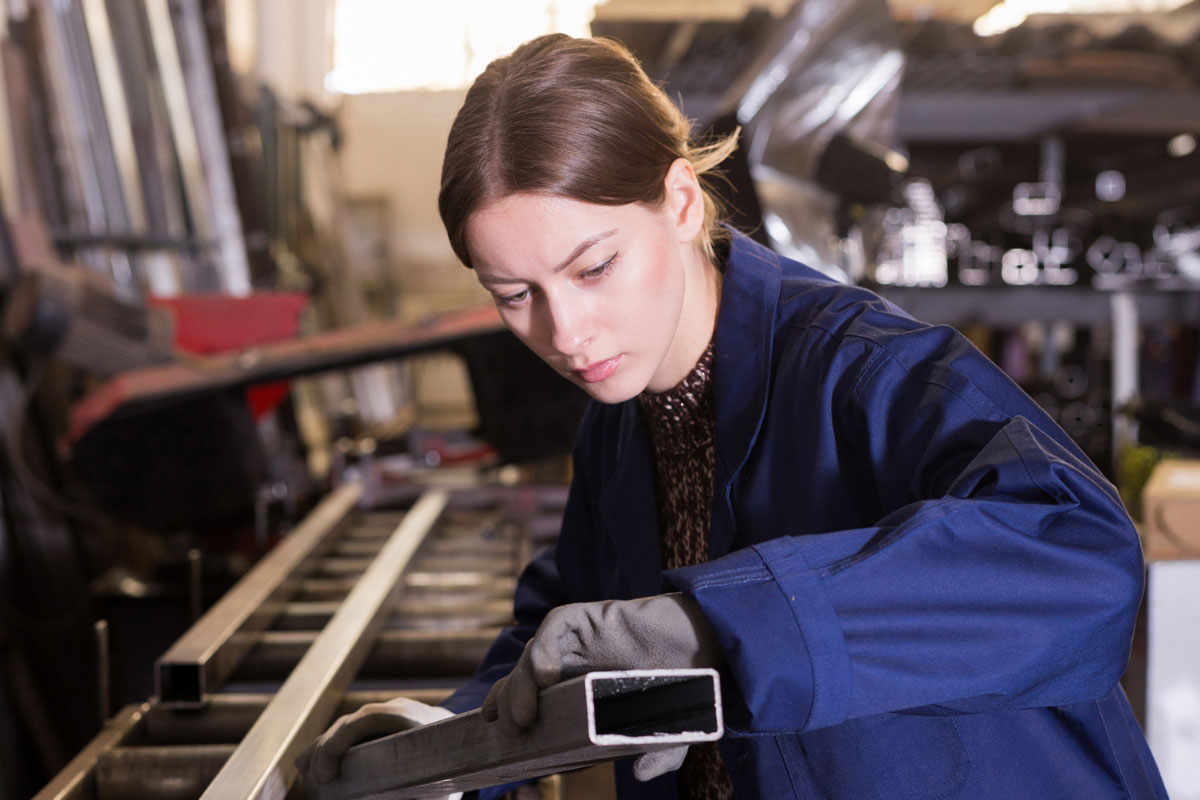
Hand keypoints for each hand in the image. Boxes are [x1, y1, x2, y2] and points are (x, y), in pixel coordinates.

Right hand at [295, 696, 461, 798]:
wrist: (468, 736)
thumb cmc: (456, 764)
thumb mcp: (443, 782)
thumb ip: (426, 795)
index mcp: (416, 720)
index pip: (373, 718)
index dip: (347, 735)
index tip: (330, 762)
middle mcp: (397, 710)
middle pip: (353, 721)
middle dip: (329, 747)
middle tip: (319, 779)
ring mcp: (384, 713)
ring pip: (346, 725)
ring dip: (322, 748)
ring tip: (306, 774)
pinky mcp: (375, 724)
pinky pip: (345, 732)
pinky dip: (324, 747)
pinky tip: (304, 765)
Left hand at [481, 592, 719, 779]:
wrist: (711, 640)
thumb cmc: (686, 685)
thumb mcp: (672, 732)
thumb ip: (660, 754)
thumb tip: (641, 774)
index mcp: (581, 689)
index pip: (530, 696)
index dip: (508, 710)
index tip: (498, 734)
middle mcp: (575, 662)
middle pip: (523, 677)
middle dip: (509, 702)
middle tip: (513, 731)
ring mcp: (581, 640)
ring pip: (533, 655)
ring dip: (520, 683)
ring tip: (525, 714)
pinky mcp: (592, 617)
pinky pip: (556, 626)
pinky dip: (544, 648)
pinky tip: (546, 675)